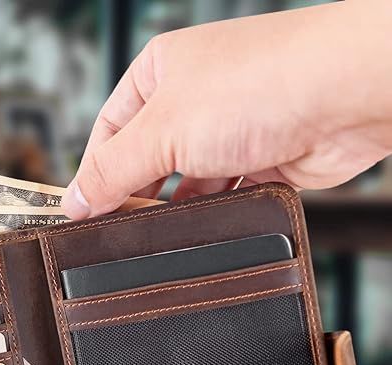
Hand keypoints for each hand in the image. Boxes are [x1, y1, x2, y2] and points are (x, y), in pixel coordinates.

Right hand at [62, 0, 391, 217]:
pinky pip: (221, 195)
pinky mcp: (260, 159)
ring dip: (174, 207)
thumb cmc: (261, 84)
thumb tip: (74, 200)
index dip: (94, 173)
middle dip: (135, 193)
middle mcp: (193, 98)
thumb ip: (112, 169)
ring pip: (185, 182)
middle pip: (146, 159)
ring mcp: (229, 129)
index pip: (109, 131)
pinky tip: (201, 226)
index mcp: (160, 73)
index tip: (81, 213)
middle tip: (119, 230)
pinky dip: (210, 212)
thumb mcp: (163, 130)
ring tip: (161, 231)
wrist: (349, 95)